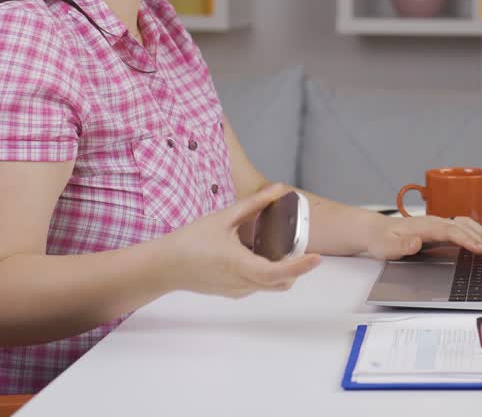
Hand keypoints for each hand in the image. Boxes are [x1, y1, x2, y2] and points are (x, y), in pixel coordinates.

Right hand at [161, 183, 320, 298]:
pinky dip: (265, 272)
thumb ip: (254, 204)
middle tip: (296, 245)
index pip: (277, 272)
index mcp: (239, 264)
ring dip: (280, 270)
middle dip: (295, 267)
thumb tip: (278, 189)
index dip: (300, 267)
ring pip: (270, 285)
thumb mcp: (223, 218)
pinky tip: (254, 253)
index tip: (317, 258)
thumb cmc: (189, 241)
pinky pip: (257, 285)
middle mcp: (241, 283)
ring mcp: (237, 291)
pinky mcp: (232, 292)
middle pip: (281, 283)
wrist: (164, 266)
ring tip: (273, 246)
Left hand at [365, 214, 481, 262]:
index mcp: (424, 226)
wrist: (377, 230)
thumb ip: (400, 245)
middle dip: (481, 240)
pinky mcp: (442, 230)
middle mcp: (435, 222)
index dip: (466, 240)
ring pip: (467, 226)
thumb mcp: (385, 246)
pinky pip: (464, 227)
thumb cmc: (381, 239)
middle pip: (463, 228)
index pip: (450, 231)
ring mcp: (440, 225)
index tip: (479, 249)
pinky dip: (480, 229)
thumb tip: (415, 242)